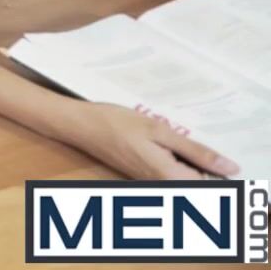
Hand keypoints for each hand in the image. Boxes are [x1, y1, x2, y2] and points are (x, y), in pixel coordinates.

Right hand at [59, 101, 236, 179]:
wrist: (80, 125)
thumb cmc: (116, 123)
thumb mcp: (160, 131)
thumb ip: (195, 152)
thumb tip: (230, 167)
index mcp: (170, 177)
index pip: (211, 185)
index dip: (218, 168)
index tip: (210, 147)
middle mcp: (161, 186)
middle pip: (198, 183)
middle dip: (202, 162)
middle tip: (184, 137)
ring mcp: (151, 182)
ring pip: (184, 177)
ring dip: (186, 159)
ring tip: (170, 136)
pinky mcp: (143, 175)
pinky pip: (170, 172)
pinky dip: (174, 158)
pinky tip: (162, 139)